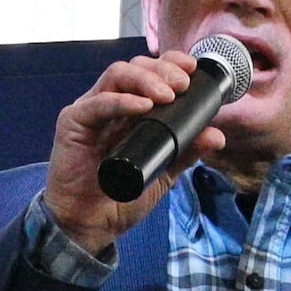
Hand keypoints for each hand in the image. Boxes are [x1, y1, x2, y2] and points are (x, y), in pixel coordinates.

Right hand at [43, 49, 222, 255]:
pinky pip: (97, 104)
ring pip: (116, 75)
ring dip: (145, 80)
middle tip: (183, 84)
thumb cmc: (120, 198)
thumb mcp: (163, 172)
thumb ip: (186, 151)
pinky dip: (121, 101)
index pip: (149, 73)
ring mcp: (90, 110)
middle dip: (162, 70)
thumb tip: (217, 136)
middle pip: (135, 68)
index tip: (192, 70)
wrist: (91, 225)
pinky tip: (142, 107)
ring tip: (168, 94)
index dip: (170, 65)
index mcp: (129, 110)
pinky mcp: (72, 122)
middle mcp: (109, 104)